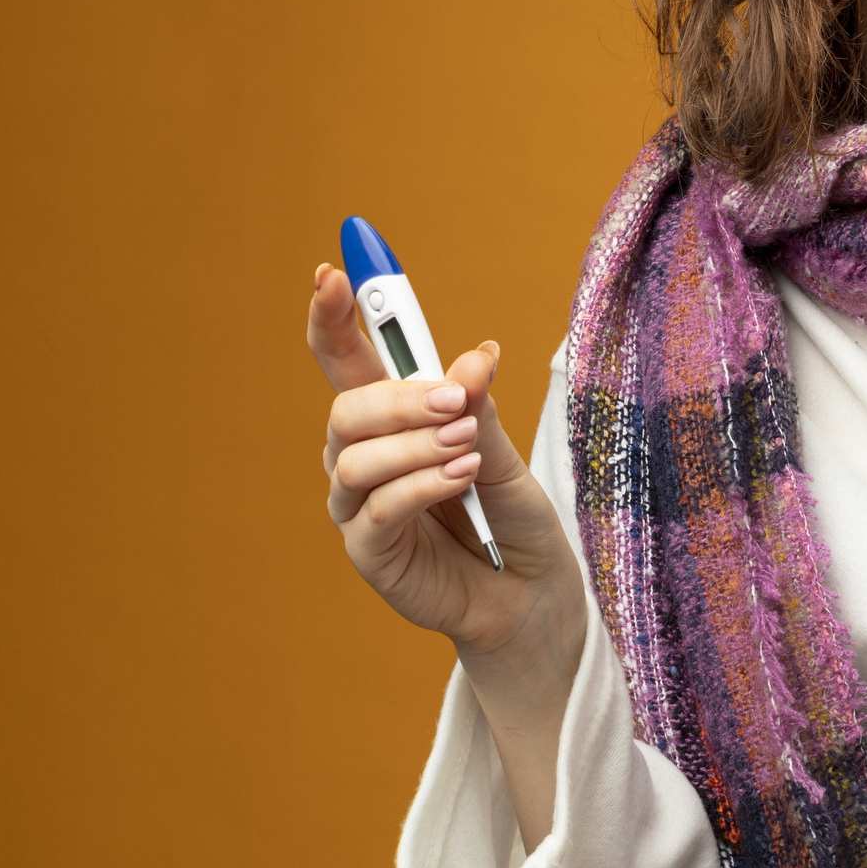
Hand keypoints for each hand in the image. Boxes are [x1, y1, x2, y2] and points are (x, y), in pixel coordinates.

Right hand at [306, 262, 584, 664]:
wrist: (533, 594)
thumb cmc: (514, 518)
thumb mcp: (506, 454)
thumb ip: (481, 410)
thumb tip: (474, 357)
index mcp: (396, 417)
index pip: (350, 358)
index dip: (336, 316)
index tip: (334, 273)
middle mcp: (366, 455)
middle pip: (346, 404)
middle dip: (398, 394)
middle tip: (456, 399)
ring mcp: (360, 505)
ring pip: (354, 456)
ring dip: (415, 443)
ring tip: (469, 450)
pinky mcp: (369, 552)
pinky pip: (374, 509)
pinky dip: (418, 485)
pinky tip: (459, 479)